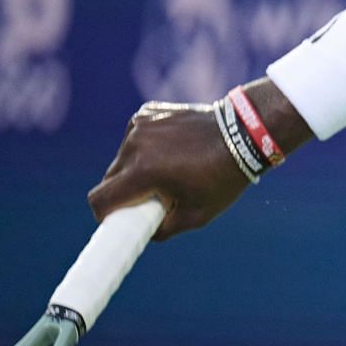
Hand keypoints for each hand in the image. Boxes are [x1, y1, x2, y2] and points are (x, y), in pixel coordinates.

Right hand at [87, 101, 251, 239]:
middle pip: (110, 178)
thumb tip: (142, 233)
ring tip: (167, 170)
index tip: (118, 218)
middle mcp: (135, 145)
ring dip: (135, 167)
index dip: (105, 214)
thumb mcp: (196, 216)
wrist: (244, 133)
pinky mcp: (147, 112)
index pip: (100, 199)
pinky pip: (135, 136)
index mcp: (143, 172)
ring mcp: (141, 125)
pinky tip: (170, 148)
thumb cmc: (224, 177)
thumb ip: (162, 230)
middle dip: (124, 191)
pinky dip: (145, 145)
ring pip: (122, 156)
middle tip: (149, 197)